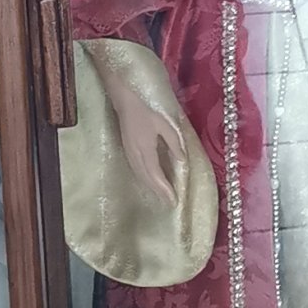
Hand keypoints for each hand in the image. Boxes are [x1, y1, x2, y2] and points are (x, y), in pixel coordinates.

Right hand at [107, 84, 184, 209]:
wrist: (125, 104)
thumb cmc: (147, 113)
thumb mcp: (165, 125)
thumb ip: (174, 143)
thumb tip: (182, 161)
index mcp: (145, 149)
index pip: (156, 174)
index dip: (164, 188)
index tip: (173, 200)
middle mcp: (136, 155)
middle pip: (147, 179)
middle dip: (159, 192)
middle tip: (170, 204)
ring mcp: (129, 154)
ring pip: (141, 177)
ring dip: (152, 188)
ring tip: (163, 197)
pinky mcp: (128, 152)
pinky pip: (137, 171)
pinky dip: (145, 181)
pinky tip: (151, 184)